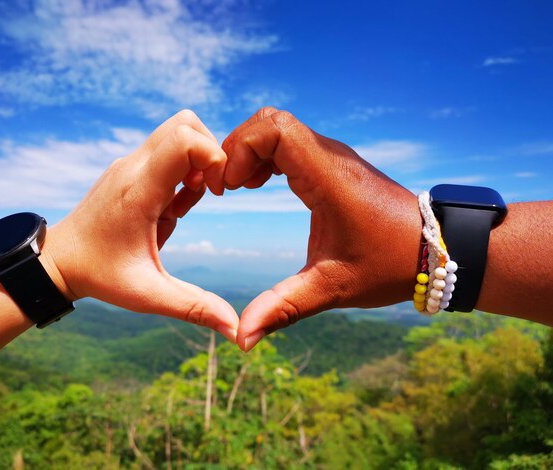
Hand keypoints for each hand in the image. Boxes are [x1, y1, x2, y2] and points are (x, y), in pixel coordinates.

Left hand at [42, 110, 237, 340]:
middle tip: (205, 192)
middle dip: (209, 152)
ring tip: (185, 204)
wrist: (57, 262)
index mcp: (139, 191)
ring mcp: (129, 165)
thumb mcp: (148, 295)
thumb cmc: (100, 276)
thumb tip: (236, 330)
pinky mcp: (129, 169)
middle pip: (185, 122)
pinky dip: (181, 170)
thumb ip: (194, 307)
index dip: (213, 159)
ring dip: (195, 162)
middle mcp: (133, 168)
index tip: (213, 194)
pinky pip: (165, 151)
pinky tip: (172, 206)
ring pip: (177, 131)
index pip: (185, 139)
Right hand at [223, 107, 422, 350]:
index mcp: (327, 177)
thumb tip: (242, 338)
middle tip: (228, 187)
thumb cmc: (389, 264)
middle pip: (270, 121)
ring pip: (280, 128)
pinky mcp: (334, 165)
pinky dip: (267, 156)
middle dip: (239, 148)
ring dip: (252, 151)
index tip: (232, 188)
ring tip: (240, 187)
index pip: (274, 130)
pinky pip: (291, 142)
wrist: (436, 249)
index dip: (242, 150)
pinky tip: (260, 184)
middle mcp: (330, 157)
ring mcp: (333, 157)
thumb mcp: (332, 288)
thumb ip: (284, 308)